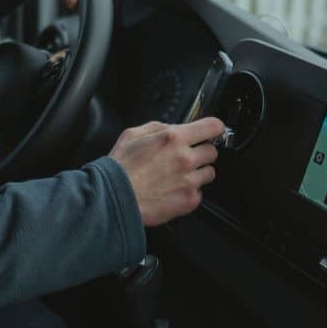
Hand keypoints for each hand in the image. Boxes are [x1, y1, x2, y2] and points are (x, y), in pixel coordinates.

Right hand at [109, 117, 224, 226]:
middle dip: (200, 152)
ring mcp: (189, 181)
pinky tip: (173, 190)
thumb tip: (174, 128)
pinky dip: (190, 192)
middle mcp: (186, 158)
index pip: (213, 126)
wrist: (113, 197)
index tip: (211, 132)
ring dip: (197, 173)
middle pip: (213, 151)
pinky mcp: (189, 200)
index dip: (214, 128)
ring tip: (177, 176)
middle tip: (184, 158)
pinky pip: (200, 193)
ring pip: (209, 173)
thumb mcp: (133, 134)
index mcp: (174, 138)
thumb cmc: (120, 167)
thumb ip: (159, 127)